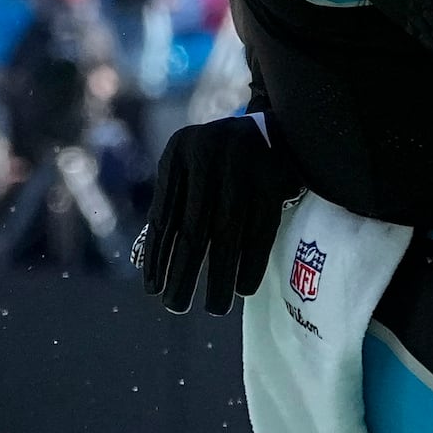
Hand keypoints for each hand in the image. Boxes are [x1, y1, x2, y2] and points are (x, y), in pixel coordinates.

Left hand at [135, 113, 299, 315]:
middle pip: (193, 229)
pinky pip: (261, 230)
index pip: (164, 215)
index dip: (157, 256)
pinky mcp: (274, 177)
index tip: (153, 290)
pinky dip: (252, 262)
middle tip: (176, 307)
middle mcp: (208, 154)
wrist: (281, 124)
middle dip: (184, 273)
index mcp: (179, 152)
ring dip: (220, 276)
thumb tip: (151, 261)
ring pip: (227, 233)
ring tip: (214, 307)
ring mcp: (243, 164)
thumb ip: (177, 201)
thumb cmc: (227, 157)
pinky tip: (243, 288)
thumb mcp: (195, 164)